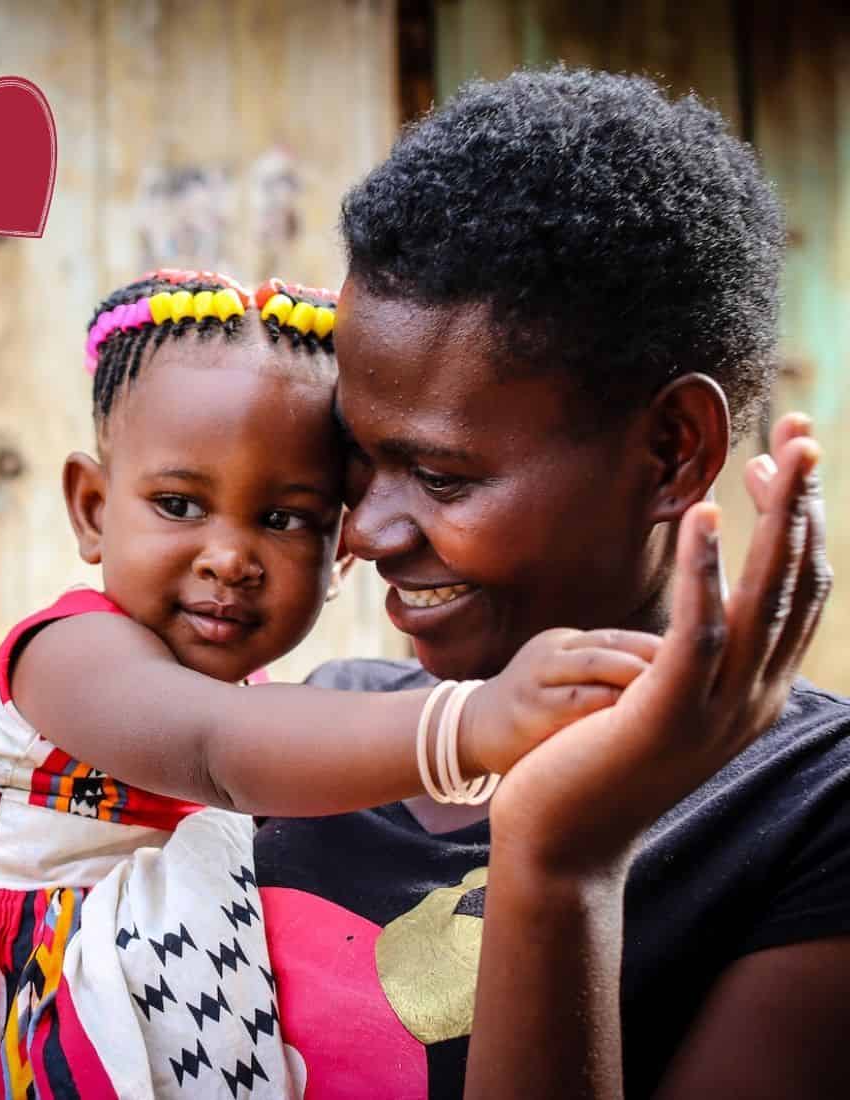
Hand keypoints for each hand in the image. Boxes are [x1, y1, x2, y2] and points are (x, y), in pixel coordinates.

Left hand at [489, 415, 829, 874]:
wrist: (560, 841)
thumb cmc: (597, 762)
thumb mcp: (658, 702)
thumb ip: (689, 660)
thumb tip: (701, 612)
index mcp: (755, 692)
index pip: (797, 592)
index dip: (800, 523)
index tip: (787, 459)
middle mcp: (753, 699)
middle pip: (795, 584)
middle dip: (803, 505)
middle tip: (802, 432)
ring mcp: (717, 711)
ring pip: (762, 599)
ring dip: (776, 521)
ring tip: (775, 453)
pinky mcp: (666, 713)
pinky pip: (698, 628)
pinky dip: (709, 568)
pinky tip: (710, 513)